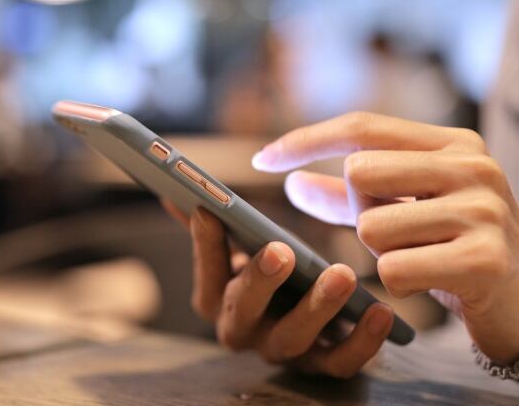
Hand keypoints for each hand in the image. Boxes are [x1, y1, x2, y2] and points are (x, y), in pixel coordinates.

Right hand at [161, 200, 394, 377]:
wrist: (313, 321)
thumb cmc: (272, 276)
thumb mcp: (242, 250)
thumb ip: (216, 226)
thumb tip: (174, 192)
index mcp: (218, 299)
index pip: (206, 273)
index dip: (205, 246)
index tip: (209, 209)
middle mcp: (243, 330)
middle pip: (241, 312)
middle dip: (258, 281)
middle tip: (279, 250)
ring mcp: (282, 351)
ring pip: (292, 339)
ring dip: (316, 309)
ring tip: (342, 275)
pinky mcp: (323, 366)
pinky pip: (340, 363)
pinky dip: (362, 342)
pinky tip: (382, 311)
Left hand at [253, 112, 518, 363]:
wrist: (518, 300)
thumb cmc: (447, 247)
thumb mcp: (399, 209)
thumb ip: (345, 195)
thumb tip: (290, 182)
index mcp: (452, 143)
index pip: (361, 126)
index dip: (305, 140)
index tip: (261, 159)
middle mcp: (474, 166)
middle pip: (360, 173)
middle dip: (359, 211)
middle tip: (396, 232)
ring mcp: (484, 211)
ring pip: (371, 228)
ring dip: (380, 254)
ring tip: (420, 258)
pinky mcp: (484, 260)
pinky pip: (393, 271)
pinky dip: (398, 285)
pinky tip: (430, 283)